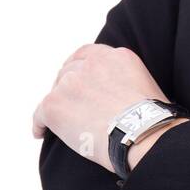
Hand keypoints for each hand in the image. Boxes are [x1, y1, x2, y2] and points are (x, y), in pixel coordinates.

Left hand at [32, 43, 176, 172]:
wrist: (142, 135)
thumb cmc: (150, 122)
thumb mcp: (144, 85)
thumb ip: (125, 79)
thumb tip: (116, 96)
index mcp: (116, 57)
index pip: (87, 54)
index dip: (78, 67)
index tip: (77, 78)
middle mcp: (92, 64)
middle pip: (68, 71)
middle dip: (67, 87)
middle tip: (69, 105)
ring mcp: (71, 82)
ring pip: (56, 92)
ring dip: (58, 106)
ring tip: (58, 124)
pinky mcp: (55, 103)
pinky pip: (40, 114)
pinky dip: (40, 124)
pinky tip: (41, 133)